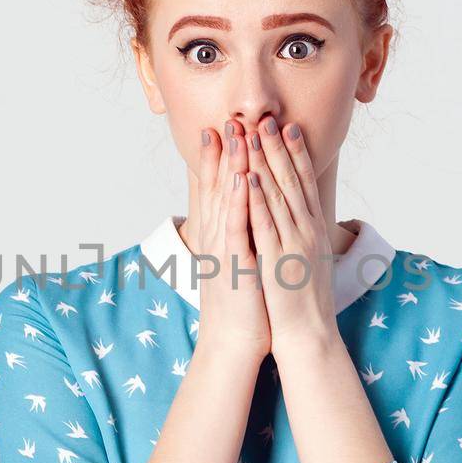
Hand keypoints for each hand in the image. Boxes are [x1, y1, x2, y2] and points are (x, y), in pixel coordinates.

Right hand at [190, 120, 271, 364]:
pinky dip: (241, 201)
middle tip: (225, 119)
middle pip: (219, 188)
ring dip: (231, 166)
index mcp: (219, 237)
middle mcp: (217, 238)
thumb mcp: (235, 264)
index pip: (216, 191)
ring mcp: (225, 249)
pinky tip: (246, 178)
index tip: (217, 129)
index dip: (215, 160)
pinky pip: (239, 227)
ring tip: (234, 134)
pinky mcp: (237, 263)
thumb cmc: (240, 306)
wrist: (233, 343)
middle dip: (223, 153)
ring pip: (227, 200)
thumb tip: (239, 217)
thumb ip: (235, 237)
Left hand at [242, 114, 340, 356]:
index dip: (297, 153)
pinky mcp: (276, 259)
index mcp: (314, 229)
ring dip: (263, 162)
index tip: (289, 126)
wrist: (309, 334)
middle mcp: (307, 230)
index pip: (305, 183)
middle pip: (291, 181)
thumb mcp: (310, 258)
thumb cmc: (306, 299)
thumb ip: (305, 232)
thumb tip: (302, 213)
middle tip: (267, 118)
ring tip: (252, 134)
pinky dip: (255, 198)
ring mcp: (293, 244)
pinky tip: (247, 177)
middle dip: (277, 147)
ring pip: (277, 195)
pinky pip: (264, 223)